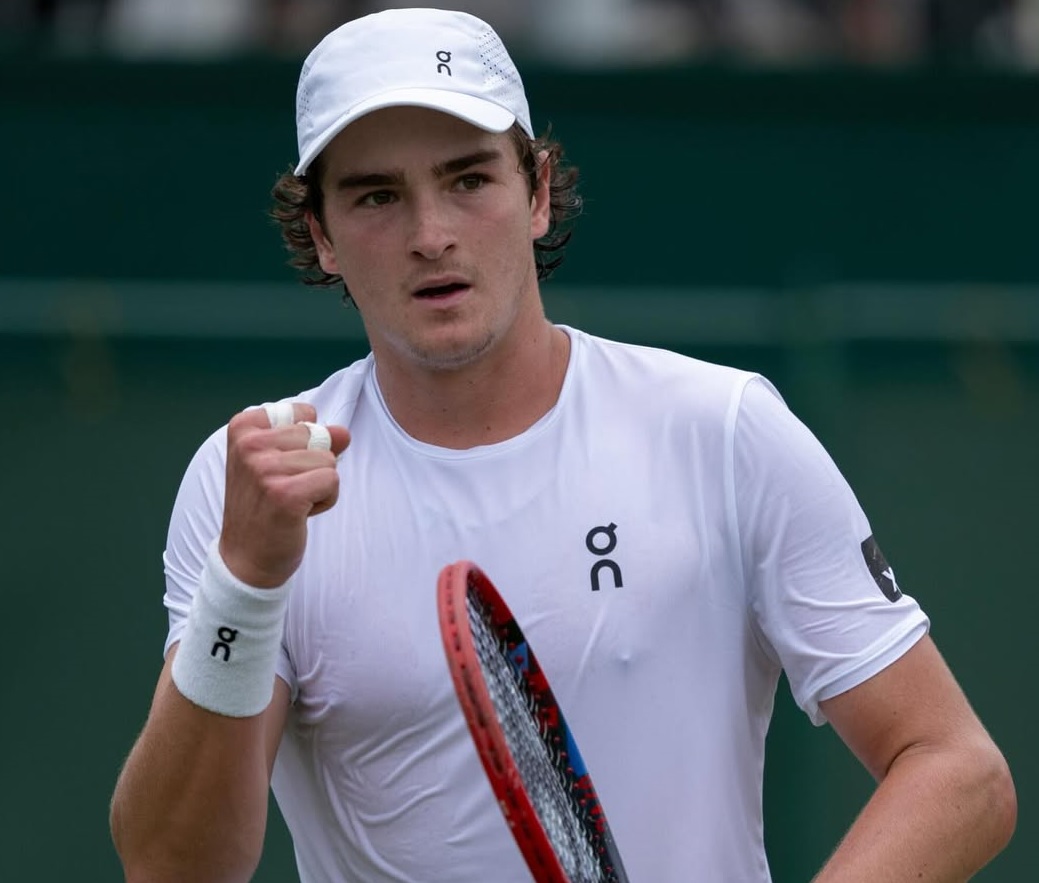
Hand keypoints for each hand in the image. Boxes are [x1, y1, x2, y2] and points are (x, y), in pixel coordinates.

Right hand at [219, 403, 350, 587]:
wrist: (247, 556)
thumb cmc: (265, 506)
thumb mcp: (281, 463)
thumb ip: (314, 440)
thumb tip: (344, 432)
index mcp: (243, 428)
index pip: (304, 413)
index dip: (304, 443)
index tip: (278, 467)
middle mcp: (249, 445)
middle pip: (318, 436)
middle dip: (313, 465)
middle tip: (284, 489)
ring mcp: (264, 469)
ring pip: (328, 460)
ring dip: (319, 485)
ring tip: (291, 502)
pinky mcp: (285, 494)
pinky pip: (332, 480)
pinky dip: (326, 500)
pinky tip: (300, 513)